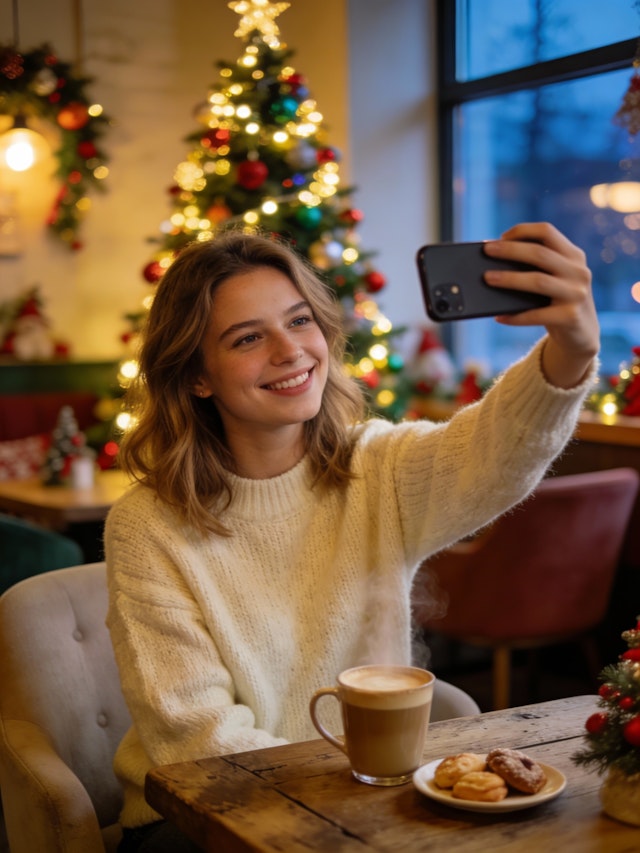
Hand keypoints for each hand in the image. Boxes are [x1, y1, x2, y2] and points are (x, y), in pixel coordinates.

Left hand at [483, 222, 599, 388]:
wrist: (581, 335)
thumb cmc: (558, 302)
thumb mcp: (555, 278)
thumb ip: (537, 267)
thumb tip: (495, 261)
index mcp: (574, 255)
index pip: (547, 232)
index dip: (522, 231)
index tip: (500, 237)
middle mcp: (578, 271)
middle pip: (540, 254)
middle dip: (510, 250)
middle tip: (486, 251)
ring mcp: (576, 294)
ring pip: (538, 281)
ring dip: (510, 279)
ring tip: (487, 278)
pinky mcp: (570, 317)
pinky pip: (537, 315)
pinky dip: (516, 316)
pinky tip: (499, 317)